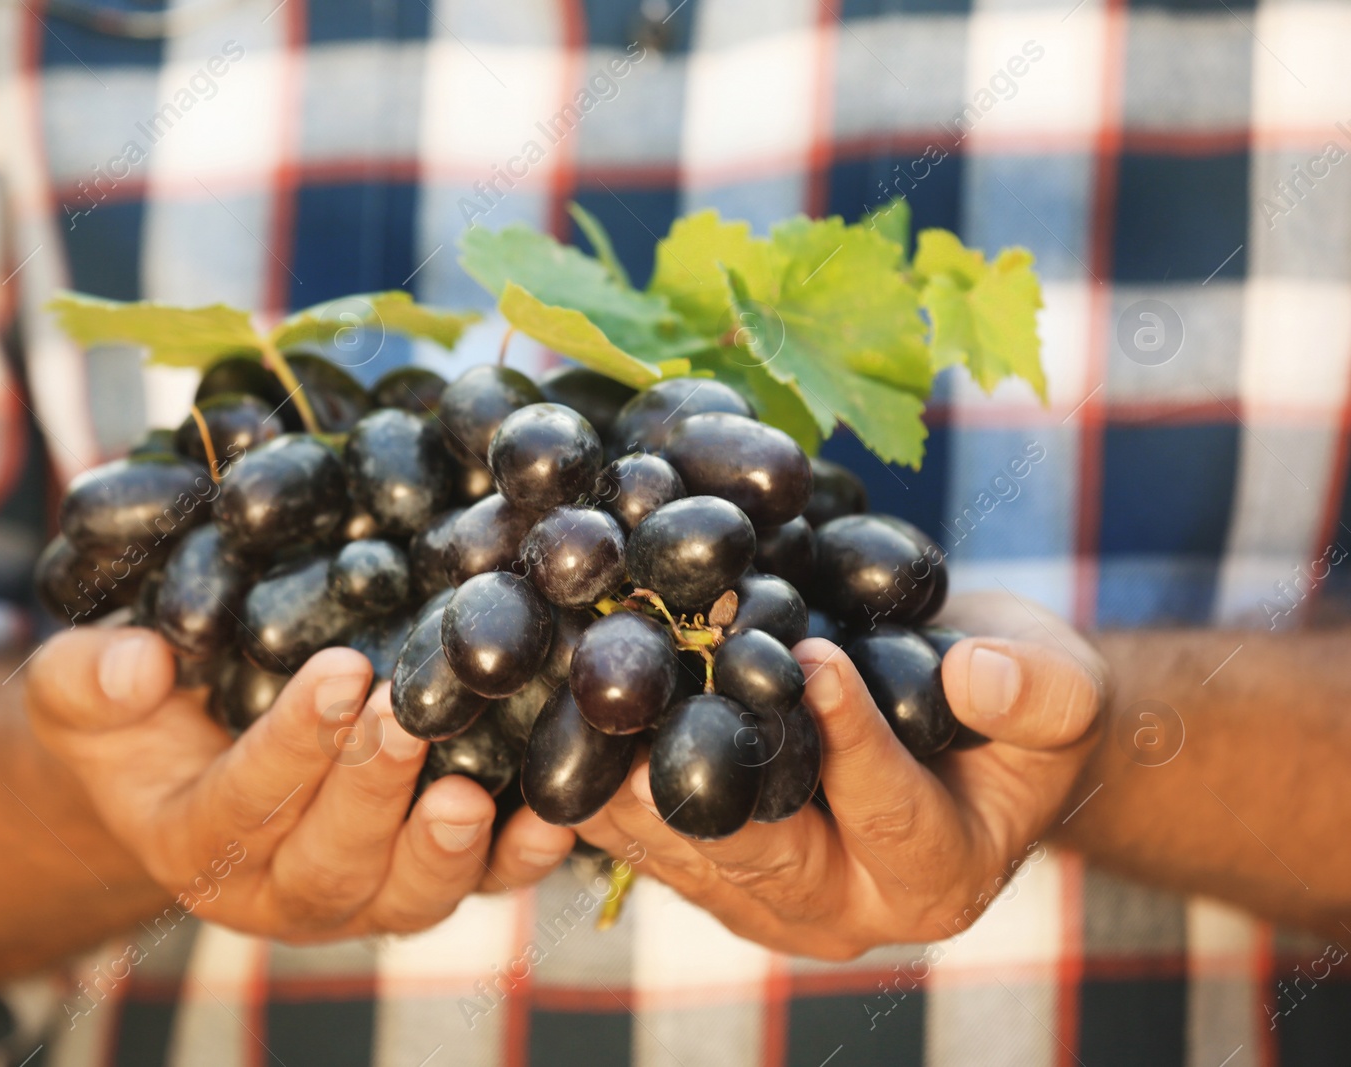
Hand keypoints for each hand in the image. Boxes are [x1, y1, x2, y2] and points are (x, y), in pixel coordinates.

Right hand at [27, 628, 573, 940]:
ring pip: (404, 897)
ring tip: (471, 793)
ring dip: (444, 850)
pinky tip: (554, 819)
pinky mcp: (418, 878)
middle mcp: (274, 889)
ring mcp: (356, 894)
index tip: (341, 673)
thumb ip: (90, 677)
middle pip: (329, 863)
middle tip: (407, 713)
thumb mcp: (81, 689)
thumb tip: (138, 666)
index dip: (292, 746)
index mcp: (190, 843)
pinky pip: (479, 886)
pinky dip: (519, 861)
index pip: (242, 806)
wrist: (183, 765)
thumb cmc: (134, 718)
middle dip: (372, 791)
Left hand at [576, 591, 1105, 957]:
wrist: (958, 731)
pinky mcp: (704, 866)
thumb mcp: (1063, 691)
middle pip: (760, 853)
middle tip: (649, 718)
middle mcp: (839, 909)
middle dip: (703, 785)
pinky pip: (642, 832)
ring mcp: (760, 896)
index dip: (856, 741)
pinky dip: (604, 774)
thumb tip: (974, 674)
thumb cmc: (1017, 714)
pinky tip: (569, 708)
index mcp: (936, 878)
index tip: (819, 663)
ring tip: (589, 701)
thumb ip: (1037, 691)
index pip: (887, 812)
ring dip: (629, 778)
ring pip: (682, 849)